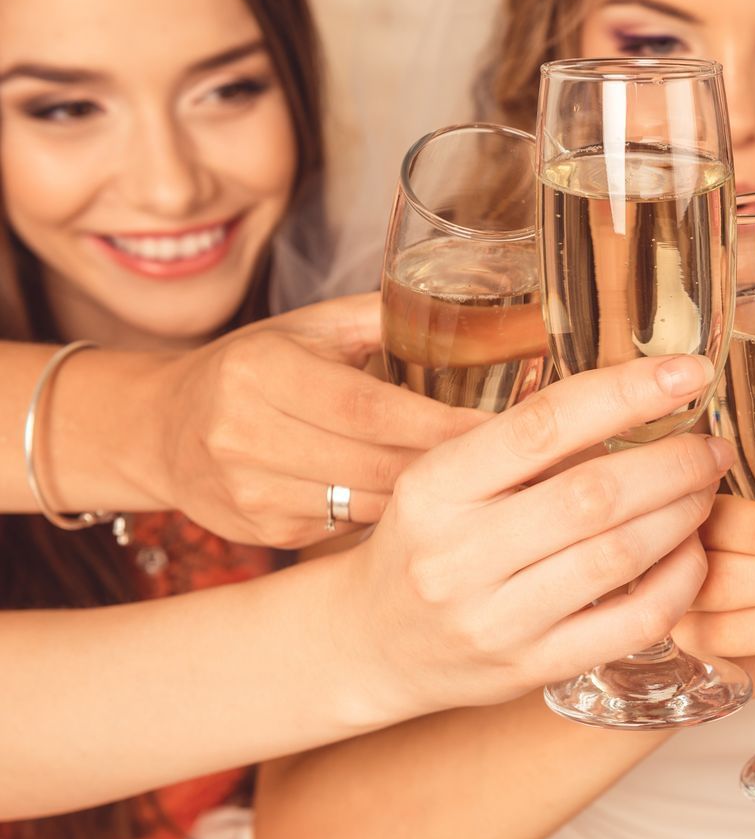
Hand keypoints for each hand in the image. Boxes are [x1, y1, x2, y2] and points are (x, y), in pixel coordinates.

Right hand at [135, 293, 484, 547]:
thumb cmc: (250, 369)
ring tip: (482, 489)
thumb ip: (377, 318)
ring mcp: (249, 489)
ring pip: (366, 501)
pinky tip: (424, 509)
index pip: (370, 406)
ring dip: (427, 498)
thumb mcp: (302, 329)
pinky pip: (346, 524)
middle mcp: (245, 432)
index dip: (440, 424)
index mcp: (262, 370)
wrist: (159, 429)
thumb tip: (466, 308)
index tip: (501, 431)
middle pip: (374, 461)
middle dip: (447, 467)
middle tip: (512, 467)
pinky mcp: (260, 529)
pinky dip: (390, 515)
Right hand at [334, 355, 731, 713]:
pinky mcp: (531, 669)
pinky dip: (679, 582)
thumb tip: (636, 390)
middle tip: (709, 447)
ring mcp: (495, 620)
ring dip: (682, 516)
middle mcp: (456, 555)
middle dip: (672, 463)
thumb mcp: (447, 481)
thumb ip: (525, 445)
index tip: (687, 372)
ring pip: (618, 557)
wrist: (372, 644)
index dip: (626, 392)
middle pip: (593, 495)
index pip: (543, 425)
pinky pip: (631, 622)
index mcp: (434, 488)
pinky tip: (692, 553)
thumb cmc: (427, 544)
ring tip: (704, 491)